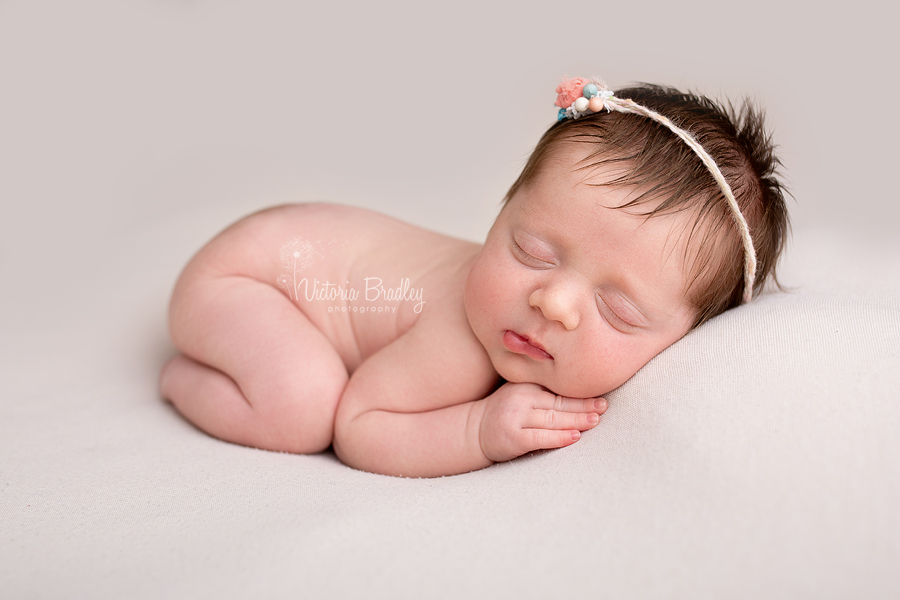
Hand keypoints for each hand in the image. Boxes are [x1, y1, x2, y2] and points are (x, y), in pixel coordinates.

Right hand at [478, 382, 606, 462]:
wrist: (474, 430)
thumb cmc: (505, 412)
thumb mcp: (520, 393)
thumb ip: (542, 391)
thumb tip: (580, 391)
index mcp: (525, 385)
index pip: (558, 390)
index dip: (580, 394)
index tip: (600, 395)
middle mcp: (520, 398)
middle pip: (559, 403)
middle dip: (583, 406)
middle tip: (603, 407)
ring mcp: (516, 418)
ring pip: (553, 419)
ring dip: (577, 420)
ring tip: (595, 420)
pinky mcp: (513, 437)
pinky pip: (541, 437)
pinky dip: (559, 437)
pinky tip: (575, 436)